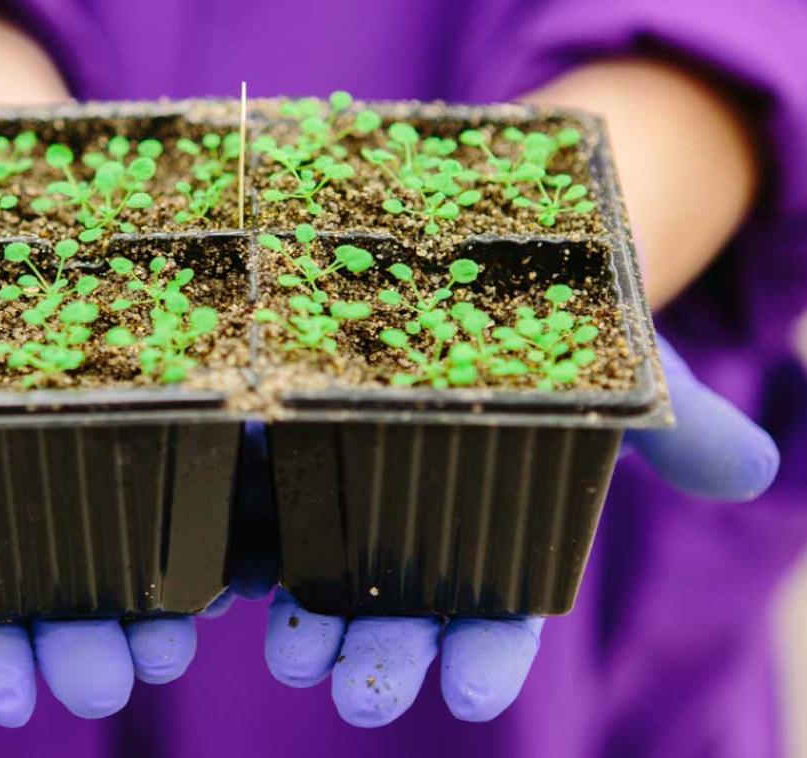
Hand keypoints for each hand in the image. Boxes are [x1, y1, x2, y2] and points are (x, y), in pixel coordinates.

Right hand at [0, 233, 206, 725]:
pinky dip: (230, 525)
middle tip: (115, 684)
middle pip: (62, 582)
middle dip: (84, 639)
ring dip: (163, 604)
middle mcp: (40, 484)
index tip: (10, 701)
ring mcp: (117, 452)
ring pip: (141, 545)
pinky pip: (212, 478)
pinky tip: (250, 566)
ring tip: (180, 644)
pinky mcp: (183, 409)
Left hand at [262, 337, 778, 727]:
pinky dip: (239, 542)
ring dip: (305, 618)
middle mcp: (418, 515)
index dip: (485, 653)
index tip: (469, 695)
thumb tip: (755, 475)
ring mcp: (343, 477)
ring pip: (321, 563)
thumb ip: (677, 423)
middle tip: (363, 693)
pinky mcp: (282, 433)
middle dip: (385, 651)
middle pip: (400, 600)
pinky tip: (225, 581)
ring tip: (293, 658)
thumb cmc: (562, 328)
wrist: (478, 256)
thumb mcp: (624, 363)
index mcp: (501, 521)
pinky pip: (252, 495)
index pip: (497, 606)